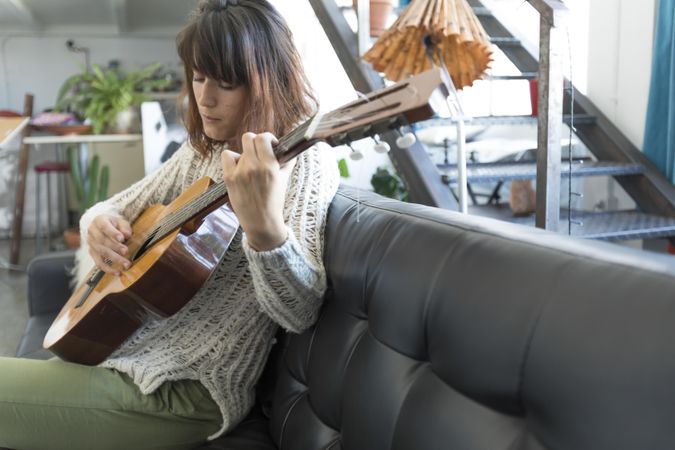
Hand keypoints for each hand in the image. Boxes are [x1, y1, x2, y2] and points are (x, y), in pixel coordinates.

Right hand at [87, 215, 132, 274]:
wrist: (102, 226)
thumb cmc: (114, 224)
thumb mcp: (120, 221)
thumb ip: (124, 227)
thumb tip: (127, 235)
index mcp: (99, 221)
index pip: (104, 226)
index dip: (113, 233)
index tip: (122, 238)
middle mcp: (92, 232)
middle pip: (102, 241)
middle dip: (115, 247)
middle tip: (126, 251)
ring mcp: (91, 243)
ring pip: (101, 252)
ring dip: (114, 259)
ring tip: (126, 264)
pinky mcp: (92, 253)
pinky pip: (98, 263)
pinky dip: (108, 269)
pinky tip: (118, 272)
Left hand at [221, 132, 293, 250]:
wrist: (261, 222)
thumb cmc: (274, 202)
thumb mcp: (284, 181)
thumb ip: (287, 163)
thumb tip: (288, 150)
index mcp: (270, 167)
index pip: (263, 138)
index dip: (268, 138)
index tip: (271, 144)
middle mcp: (254, 167)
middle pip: (249, 138)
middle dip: (256, 142)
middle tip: (260, 151)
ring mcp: (240, 172)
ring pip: (241, 149)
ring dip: (247, 154)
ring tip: (251, 165)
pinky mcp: (229, 178)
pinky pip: (227, 156)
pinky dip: (233, 158)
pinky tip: (239, 166)